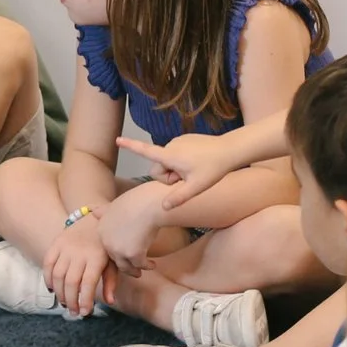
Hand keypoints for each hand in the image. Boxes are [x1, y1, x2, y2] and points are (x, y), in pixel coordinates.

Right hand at [43, 217, 110, 318]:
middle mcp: (79, 252)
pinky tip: (52, 289)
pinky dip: (47, 278)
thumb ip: (111, 281)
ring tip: (65, 303)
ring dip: (59, 293)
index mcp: (96, 257)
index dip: (85, 299)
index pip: (88, 283)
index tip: (85, 312)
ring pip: (57, 275)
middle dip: (71, 300)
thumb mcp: (113, 261)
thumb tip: (110, 301)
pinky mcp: (56, 243)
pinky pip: (47, 263)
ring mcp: (65, 247)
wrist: (94, 218)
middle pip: (70, 281)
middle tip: (74, 312)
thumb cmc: (105, 244)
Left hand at [98, 184, 164, 273]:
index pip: (107, 245)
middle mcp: (106, 241)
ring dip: (135, 269)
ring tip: (144, 268)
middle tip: (135, 268)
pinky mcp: (133, 255)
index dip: (117, 249)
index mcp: (101, 229)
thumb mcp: (115, 205)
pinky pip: (140, 265)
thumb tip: (94, 211)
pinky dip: (147, 266)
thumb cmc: (136, 200)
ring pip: (126, 266)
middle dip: (125, 264)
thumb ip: (104, 211)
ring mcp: (119, 249)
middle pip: (115, 258)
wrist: (149, 204)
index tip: (126, 252)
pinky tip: (153, 264)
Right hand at [117, 134, 241, 209]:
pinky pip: (175, 154)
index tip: (117, 140)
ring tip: (194, 170)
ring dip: (176, 169)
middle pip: (158, 167)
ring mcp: (177, 141)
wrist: (230, 149)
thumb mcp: (196, 187)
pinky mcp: (184, 139)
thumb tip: (164, 207)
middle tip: (186, 179)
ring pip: (167, 162)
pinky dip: (182, 162)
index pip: (146, 151)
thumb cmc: (213, 169)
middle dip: (168, 176)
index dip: (130, 146)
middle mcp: (170, 145)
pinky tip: (197, 163)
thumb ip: (178, 198)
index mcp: (170, 156)